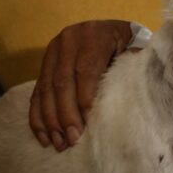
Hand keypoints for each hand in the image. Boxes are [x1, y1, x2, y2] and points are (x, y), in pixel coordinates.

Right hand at [29, 20, 133, 150]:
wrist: (115, 30)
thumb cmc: (130, 47)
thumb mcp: (136, 50)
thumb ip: (133, 66)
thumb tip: (131, 94)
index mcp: (94, 35)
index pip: (85, 70)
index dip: (84, 98)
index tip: (87, 124)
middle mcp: (69, 40)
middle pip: (62, 81)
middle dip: (66, 114)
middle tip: (72, 139)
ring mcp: (53, 51)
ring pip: (45, 88)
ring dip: (50, 119)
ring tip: (58, 142)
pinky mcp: (44, 63)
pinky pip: (36, 91)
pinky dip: (38, 115)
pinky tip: (44, 135)